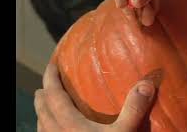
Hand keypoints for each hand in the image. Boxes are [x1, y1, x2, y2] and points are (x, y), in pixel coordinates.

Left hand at [34, 64, 154, 131]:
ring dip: (42, 109)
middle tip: (48, 82)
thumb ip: (133, 109)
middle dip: (43, 92)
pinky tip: (52, 130)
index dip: (50, 76)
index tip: (52, 63)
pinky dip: (44, 126)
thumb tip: (146, 84)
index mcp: (68, 123)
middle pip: (42, 107)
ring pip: (40, 123)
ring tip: (46, 102)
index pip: (53, 94)